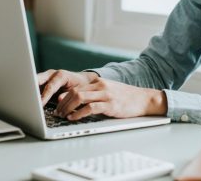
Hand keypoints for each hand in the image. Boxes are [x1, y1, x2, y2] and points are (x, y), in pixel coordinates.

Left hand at [37, 69, 167, 119]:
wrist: (144, 99)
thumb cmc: (125, 98)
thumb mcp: (107, 92)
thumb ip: (91, 94)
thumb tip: (71, 100)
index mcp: (98, 81)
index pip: (75, 87)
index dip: (63, 97)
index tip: (56, 106)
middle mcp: (101, 85)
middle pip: (74, 91)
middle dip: (62, 103)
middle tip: (56, 113)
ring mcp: (106, 94)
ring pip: (80, 97)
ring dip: (67, 107)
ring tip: (62, 115)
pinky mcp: (111, 105)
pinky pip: (90, 108)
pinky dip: (78, 113)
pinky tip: (73, 118)